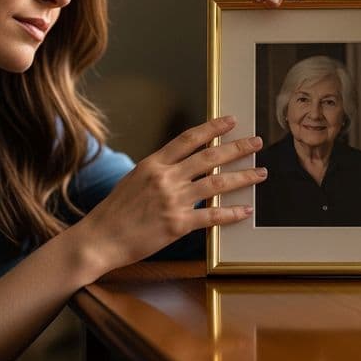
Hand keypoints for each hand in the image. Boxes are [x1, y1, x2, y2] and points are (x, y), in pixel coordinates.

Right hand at [78, 116, 263, 273]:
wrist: (100, 238)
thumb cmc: (114, 211)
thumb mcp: (134, 179)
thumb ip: (159, 170)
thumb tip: (181, 163)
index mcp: (154, 163)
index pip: (189, 139)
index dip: (213, 128)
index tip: (230, 121)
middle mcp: (166, 178)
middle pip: (210, 157)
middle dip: (237, 147)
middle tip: (256, 142)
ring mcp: (173, 201)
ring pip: (217, 184)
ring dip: (243, 177)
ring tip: (260, 173)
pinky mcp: (178, 225)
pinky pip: (212, 216)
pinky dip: (232, 213)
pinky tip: (245, 210)